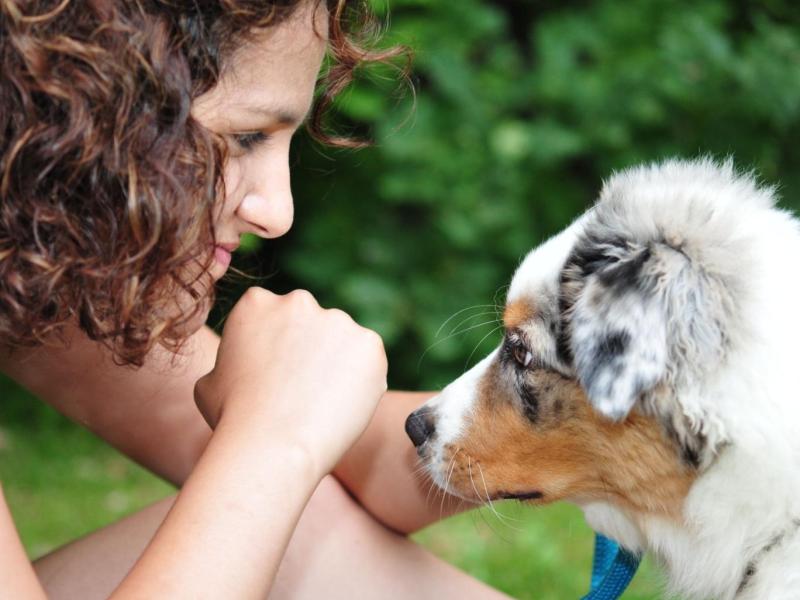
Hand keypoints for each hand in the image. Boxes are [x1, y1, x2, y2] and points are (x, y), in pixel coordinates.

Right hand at [194, 288, 387, 476]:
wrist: (273, 444)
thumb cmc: (233, 420)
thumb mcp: (208, 384)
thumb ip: (226, 364)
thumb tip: (230, 368)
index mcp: (257, 303)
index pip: (275, 317)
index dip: (277, 347)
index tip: (276, 375)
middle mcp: (299, 302)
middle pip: (311, 324)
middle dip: (310, 351)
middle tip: (302, 391)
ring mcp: (338, 320)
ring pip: (342, 343)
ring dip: (337, 365)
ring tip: (322, 404)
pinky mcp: (369, 344)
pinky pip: (368, 361)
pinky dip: (362, 381)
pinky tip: (342, 405)